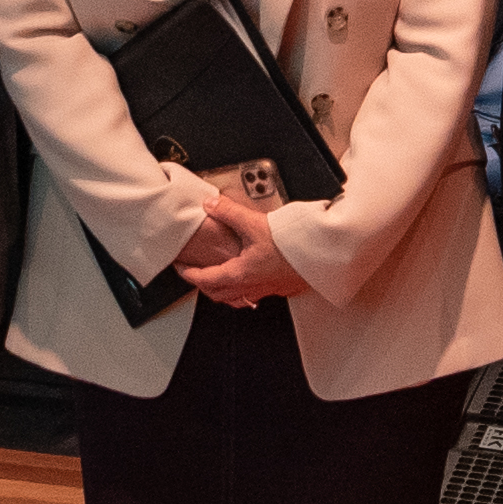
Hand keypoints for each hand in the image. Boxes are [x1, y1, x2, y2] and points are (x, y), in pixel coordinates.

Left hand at [184, 188, 310, 303]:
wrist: (321, 255)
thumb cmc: (291, 246)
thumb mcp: (255, 223)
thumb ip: (229, 212)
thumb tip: (211, 204)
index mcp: (239, 274)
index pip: (204, 279)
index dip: (188, 273)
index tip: (181, 267)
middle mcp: (251, 286)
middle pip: (218, 295)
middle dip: (204, 286)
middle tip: (196, 275)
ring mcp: (268, 290)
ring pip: (238, 299)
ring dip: (225, 292)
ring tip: (221, 281)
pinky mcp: (282, 287)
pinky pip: (258, 295)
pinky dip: (247, 290)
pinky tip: (253, 280)